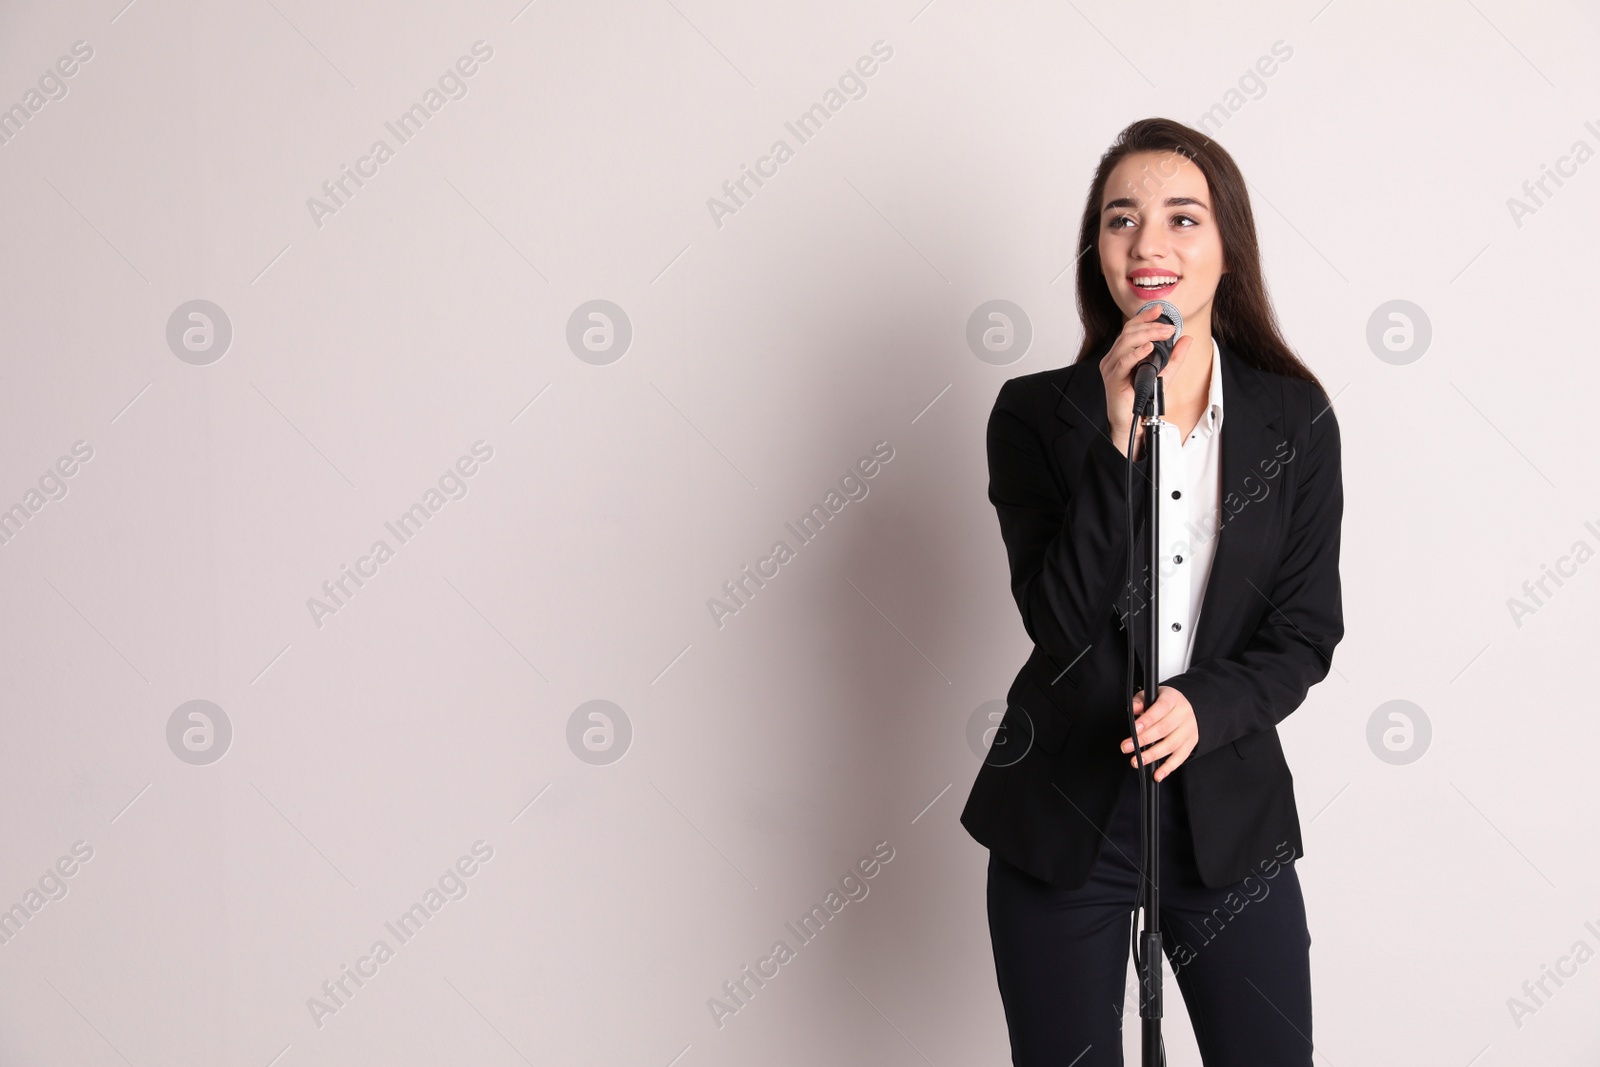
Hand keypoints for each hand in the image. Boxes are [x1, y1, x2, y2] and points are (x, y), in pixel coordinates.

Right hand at [1100, 304, 1193, 456]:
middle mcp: (1113, 358)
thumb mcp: (1164, 373)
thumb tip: (1187, 339)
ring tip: (1163, 333)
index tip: (1159, 309)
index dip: (1144, 317)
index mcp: (1121, 354)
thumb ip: (1175, 356)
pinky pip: (1124, 362)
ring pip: (1126, 343)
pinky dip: (1137, 353)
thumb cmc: (1142, 399)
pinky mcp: (1113, 379)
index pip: (1130, 328)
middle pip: (1128, 333)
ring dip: (1146, 336)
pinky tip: (1148, 348)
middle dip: (1149, 326)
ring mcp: (1111, 368)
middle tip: (1168, 327)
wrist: (1132, 422)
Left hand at [1119, 685, 1198, 780]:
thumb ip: (1140, 701)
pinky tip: (1157, 774)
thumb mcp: (1151, 695)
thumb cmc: (1164, 703)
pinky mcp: (1191, 744)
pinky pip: (1180, 758)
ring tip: (1137, 761)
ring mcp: (1189, 730)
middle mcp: (1184, 714)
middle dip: (1144, 740)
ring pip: (1171, 745)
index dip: (1147, 720)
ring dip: (1153, 755)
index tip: (1134, 730)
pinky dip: (1168, 768)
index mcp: (1173, 699)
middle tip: (1127, 747)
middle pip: (1164, 729)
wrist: (1187, 708)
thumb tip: (1134, 709)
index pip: (1161, 708)